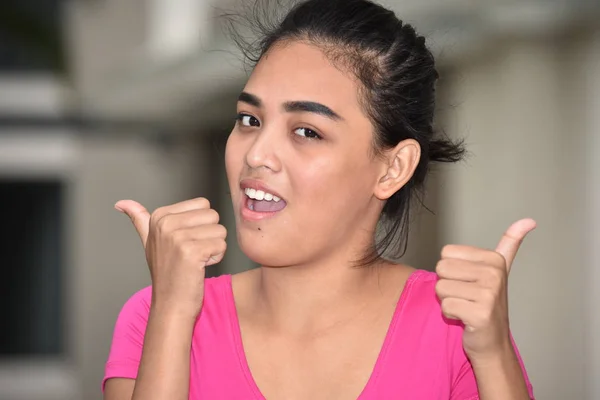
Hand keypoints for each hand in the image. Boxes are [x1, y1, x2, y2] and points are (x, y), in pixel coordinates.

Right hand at [115, 198, 226, 318]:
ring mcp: (177, 237)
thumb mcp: (149, 241)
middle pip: (213, 216)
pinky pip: (221, 245)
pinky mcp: (191, 251)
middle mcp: (166, 224)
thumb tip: (121, 203)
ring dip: (214, 247)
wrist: (171, 304)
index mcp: (159, 216)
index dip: (200, 225)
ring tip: (196, 260)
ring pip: (220, 230)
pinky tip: (200, 267)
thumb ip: (139, 219)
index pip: (203, 205)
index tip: (185, 242)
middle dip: (209, 234)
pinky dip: (216, 258)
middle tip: (192, 252)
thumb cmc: (166, 273)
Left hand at [434, 218, 535, 363]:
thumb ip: (510, 243)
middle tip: (465, 295)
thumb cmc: (487, 302)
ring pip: (441, 288)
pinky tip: (465, 318)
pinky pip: (445, 306)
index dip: (451, 270)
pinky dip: (451, 314)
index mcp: (494, 259)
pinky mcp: (480, 314)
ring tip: (466, 306)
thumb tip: (529, 220)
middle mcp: (494, 274)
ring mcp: (489, 295)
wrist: (492, 341)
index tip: (469, 281)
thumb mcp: (499, 269)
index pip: (446, 253)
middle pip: (441, 269)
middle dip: (447, 285)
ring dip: (448, 300)